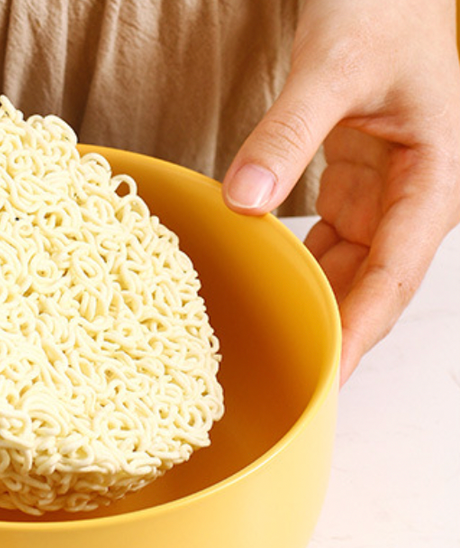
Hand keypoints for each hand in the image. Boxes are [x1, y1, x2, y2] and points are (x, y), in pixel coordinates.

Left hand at [222, 0, 459, 384]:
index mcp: (433, 179)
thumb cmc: (380, 6)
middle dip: (339, 334)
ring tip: (278, 349)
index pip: (395, 276)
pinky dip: (301, 270)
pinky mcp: (354, 186)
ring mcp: (384, 195)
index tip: (328, 375)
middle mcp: (414, 197)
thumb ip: (288, 134)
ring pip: (352, 271)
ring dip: (317, 307)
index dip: (359, 332)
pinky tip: (272, 290)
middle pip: (376, 287)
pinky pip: (329, 244)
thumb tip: (244, 202)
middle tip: (294, 381)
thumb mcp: (333, 66)